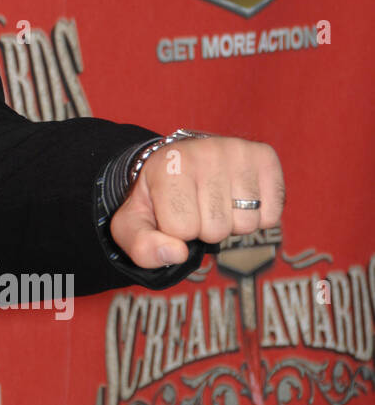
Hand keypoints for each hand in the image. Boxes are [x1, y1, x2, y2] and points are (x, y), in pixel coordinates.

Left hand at [109, 136, 284, 268]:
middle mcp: (205, 151)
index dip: (176, 230)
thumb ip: (141, 246)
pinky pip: (272, 215)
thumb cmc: (157, 197)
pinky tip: (237, 197)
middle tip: (196, 205)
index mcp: (167, 165)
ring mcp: (238, 150)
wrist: (178, 162)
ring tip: (215, 200)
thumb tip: (176, 254)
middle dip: (205, 229)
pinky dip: (257, 217)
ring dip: (231, 223)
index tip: (172, 210)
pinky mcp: (265, 156)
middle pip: (217, 229)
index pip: (181, 229)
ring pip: (246, 224)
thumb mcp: (133, 223)